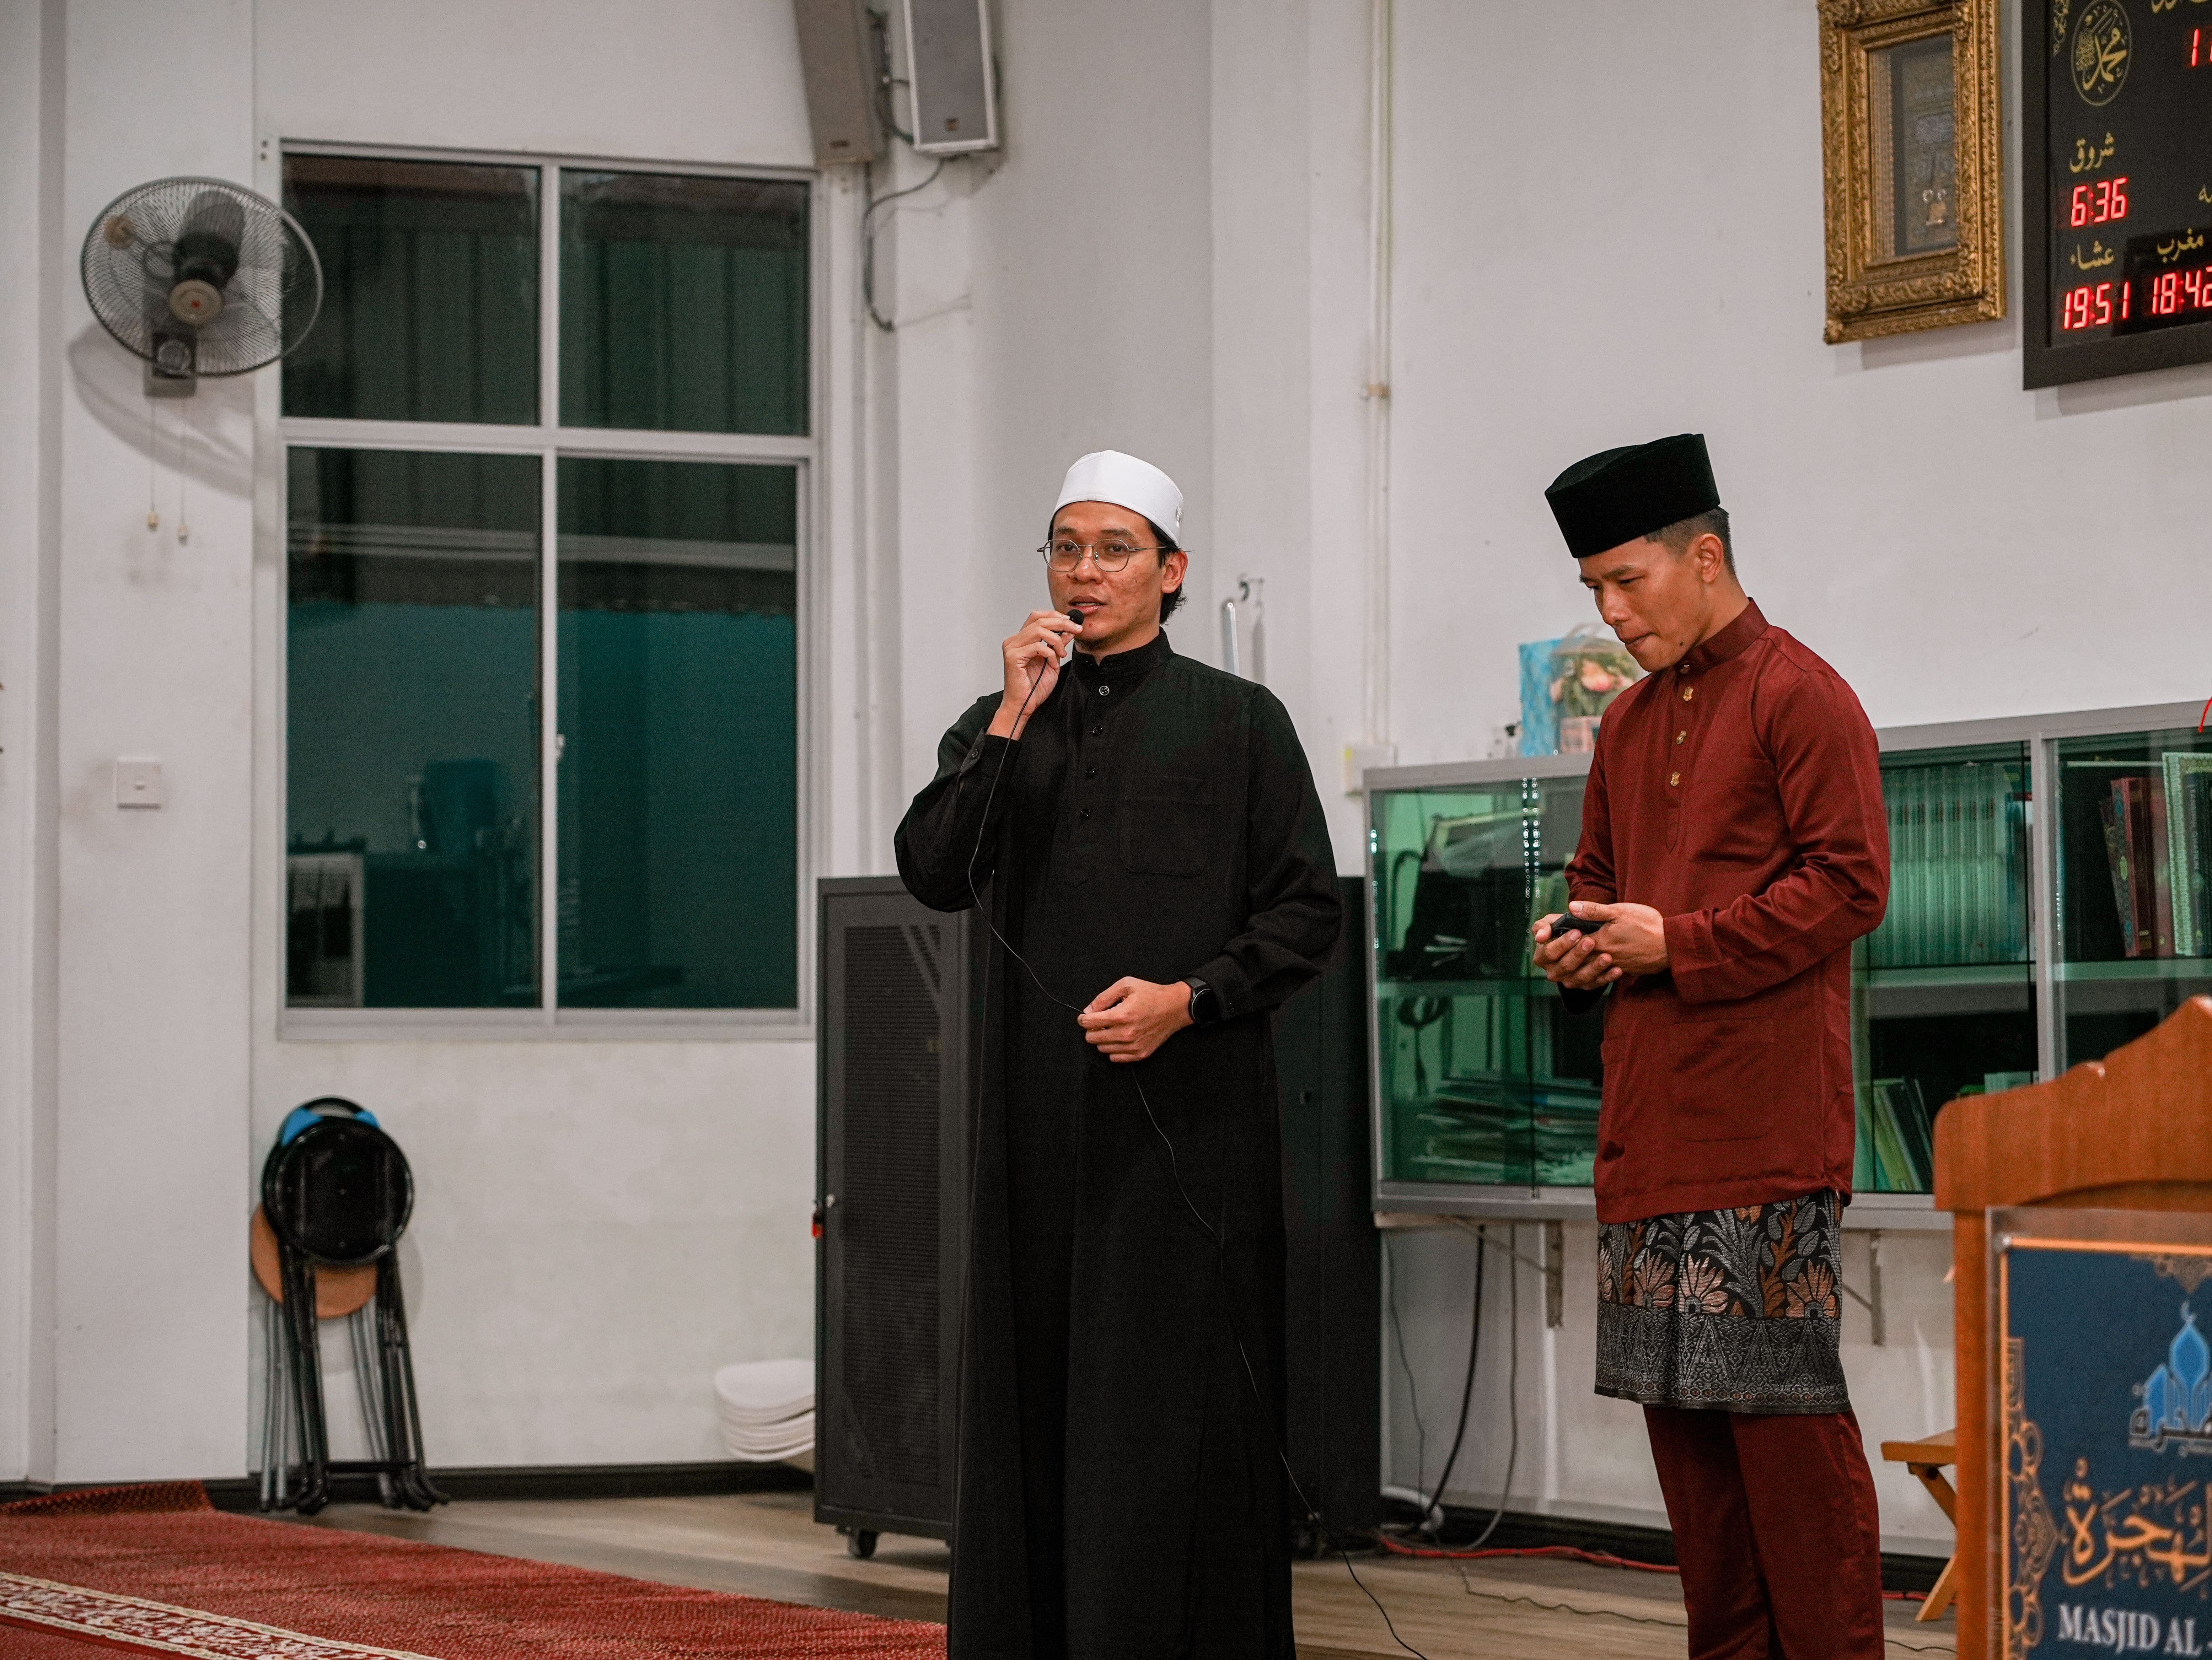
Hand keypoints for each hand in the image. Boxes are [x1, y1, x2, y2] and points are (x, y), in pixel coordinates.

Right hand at [988, 610, 1082, 738]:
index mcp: (1022, 639)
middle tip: (1077, 630)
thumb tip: (1069, 631)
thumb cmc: (1034, 687)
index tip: (1073, 623)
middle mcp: (1014, 640)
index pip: (1037, 617)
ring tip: (1062, 654)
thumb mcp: (1053, 661)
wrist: (1024, 705)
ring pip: (1039, 630)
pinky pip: (1037, 646)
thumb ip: (1058, 645)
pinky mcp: (1013, 656)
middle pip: (1039, 620)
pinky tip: (1053, 665)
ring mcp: (1012, 647)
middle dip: (1062, 623)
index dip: (1055, 616)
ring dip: (1057, 641)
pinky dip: (1050, 654)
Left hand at [1077, 977, 1193, 1062]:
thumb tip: (1088, 1011)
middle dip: (1092, 1029)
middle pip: (1092, 1038)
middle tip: (1100, 1022)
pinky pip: (1115, 1058)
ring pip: (1102, 1048)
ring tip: (1112, 1028)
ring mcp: (1134, 1046)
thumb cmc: (1151, 994)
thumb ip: (1104, 997)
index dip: (1083, 1018)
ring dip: (1103, 1039)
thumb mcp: (1126, 985)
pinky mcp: (1140, 1054)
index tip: (1086, 1016)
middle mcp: (1127, 1033)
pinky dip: (1113, 1049)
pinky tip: (1119, 1038)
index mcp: (1122, 1015)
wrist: (1174, 1007)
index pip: (1089, 1023)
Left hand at [1532, 901, 1668, 988]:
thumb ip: (1595, 911)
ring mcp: (1615, 966)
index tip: (1553, 935)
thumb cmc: (1648, 924)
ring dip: (1580, 964)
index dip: (1563, 939)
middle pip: (1579, 958)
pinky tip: (1594, 966)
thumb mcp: (1621, 911)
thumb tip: (1572, 907)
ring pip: (1590, 968)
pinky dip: (1597, 971)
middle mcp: (1605, 956)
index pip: (1573, 943)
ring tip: (1572, 958)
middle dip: (1568, 954)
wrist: (1673, 945)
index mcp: (1601, 940)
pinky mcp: (1626, 971)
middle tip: (1556, 949)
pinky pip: (1605, 974)